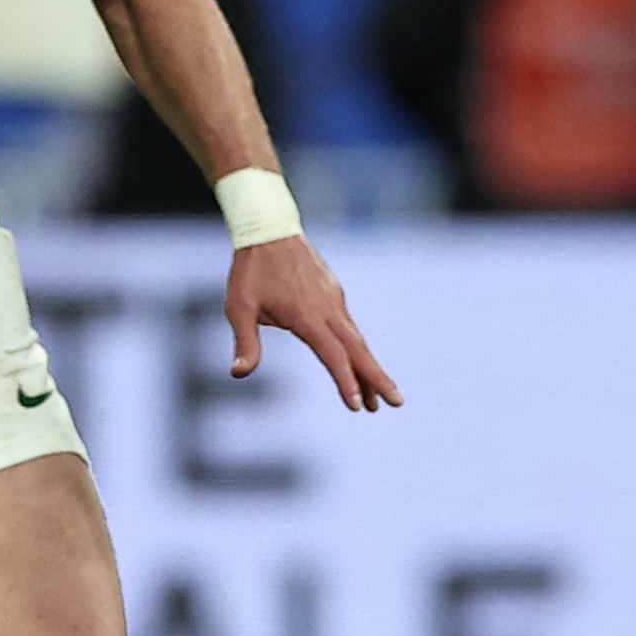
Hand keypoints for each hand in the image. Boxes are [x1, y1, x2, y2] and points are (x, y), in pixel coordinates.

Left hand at [226, 235, 403, 410]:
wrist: (270, 229)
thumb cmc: (251, 271)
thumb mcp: (238, 308)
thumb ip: (244, 342)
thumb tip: (238, 374)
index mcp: (307, 316)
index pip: (333, 355)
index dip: (347, 382)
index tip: (359, 406)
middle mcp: (328, 309)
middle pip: (358, 350)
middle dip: (378, 379)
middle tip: (397, 403)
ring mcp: (334, 300)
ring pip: (356, 339)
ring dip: (369, 368)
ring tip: (379, 396)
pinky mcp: (334, 293)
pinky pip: (350, 327)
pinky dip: (358, 348)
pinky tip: (358, 361)